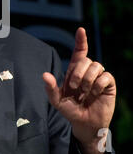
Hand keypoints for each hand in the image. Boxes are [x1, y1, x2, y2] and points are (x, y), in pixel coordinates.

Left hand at [42, 27, 115, 153]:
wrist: (84, 123)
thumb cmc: (70, 110)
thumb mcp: (57, 100)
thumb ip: (50, 88)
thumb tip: (45, 75)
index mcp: (74, 71)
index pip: (79, 51)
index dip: (81, 40)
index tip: (81, 30)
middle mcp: (87, 71)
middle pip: (85, 59)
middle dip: (77, 73)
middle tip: (74, 88)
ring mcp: (98, 77)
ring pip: (96, 65)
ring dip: (87, 80)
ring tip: (85, 92)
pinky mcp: (108, 84)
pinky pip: (106, 76)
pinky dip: (98, 85)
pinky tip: (95, 93)